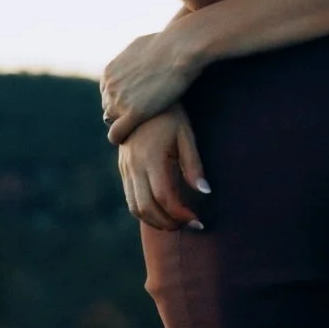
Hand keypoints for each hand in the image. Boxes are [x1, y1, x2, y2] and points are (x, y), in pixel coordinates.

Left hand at [101, 30, 199, 144]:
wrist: (178, 48)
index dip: (122, 100)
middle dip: (122, 112)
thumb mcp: (140, 46)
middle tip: (142, 115)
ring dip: (125, 123)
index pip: (108, 95)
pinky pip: (117, 134)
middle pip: (109, 108)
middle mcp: (110, 87)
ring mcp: (119, 100)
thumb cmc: (167, 43)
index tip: (136, 104)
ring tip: (142, 124)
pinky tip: (128, 139)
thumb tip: (138, 56)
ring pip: (113, 121)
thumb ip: (133, 57)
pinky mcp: (133, 113)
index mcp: (109, 72)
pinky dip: (120, 138)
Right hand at [117, 104, 208, 230]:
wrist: (140, 101)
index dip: (181, 214)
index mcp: (152, 157)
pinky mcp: (123, 169)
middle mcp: (135, 166)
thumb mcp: (186, 135)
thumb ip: (194, 165)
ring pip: (135, 207)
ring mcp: (126, 168)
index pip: (164, 196)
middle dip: (168, 223)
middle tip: (188, 225)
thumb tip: (205, 191)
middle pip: (147, 207)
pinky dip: (145, 212)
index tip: (197, 221)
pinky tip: (162, 212)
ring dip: (155, 221)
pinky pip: (130, 199)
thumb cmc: (170, 116)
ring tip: (176, 223)